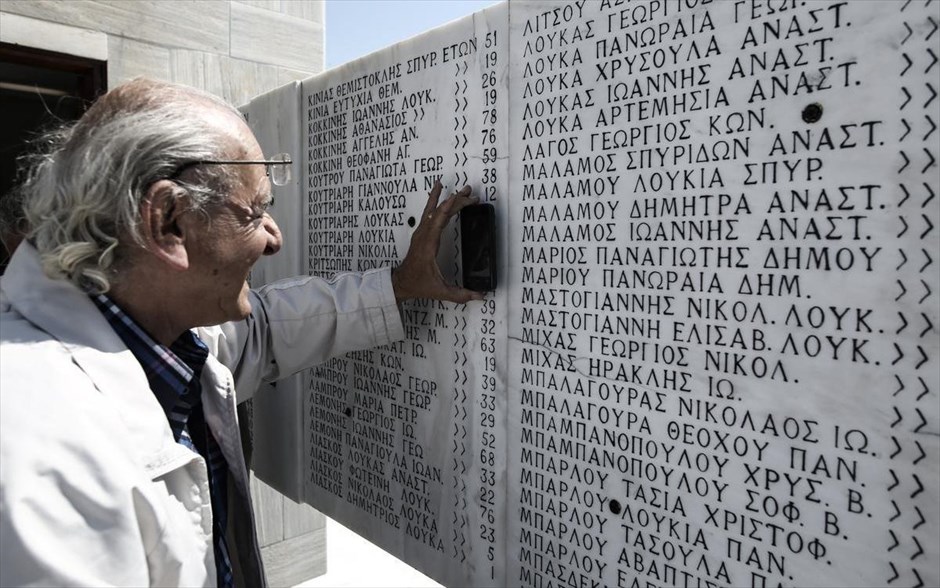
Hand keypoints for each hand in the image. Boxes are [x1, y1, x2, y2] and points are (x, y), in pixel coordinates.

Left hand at [392, 181, 485, 303]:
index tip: (457, 197)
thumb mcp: (440, 291)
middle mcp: (424, 235)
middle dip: (456, 201)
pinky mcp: (422, 233)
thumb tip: (480, 296)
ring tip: (461, 189)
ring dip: (448, 199)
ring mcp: (422, 232)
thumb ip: (460, 295)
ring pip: (435, 210)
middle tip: (470, 193)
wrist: (401, 282)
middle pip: (440, 212)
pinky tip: (438, 191)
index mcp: (428, 245)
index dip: (448, 208)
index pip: (438, 222)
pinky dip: (436, 201)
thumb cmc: (418, 284)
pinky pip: (430, 212)